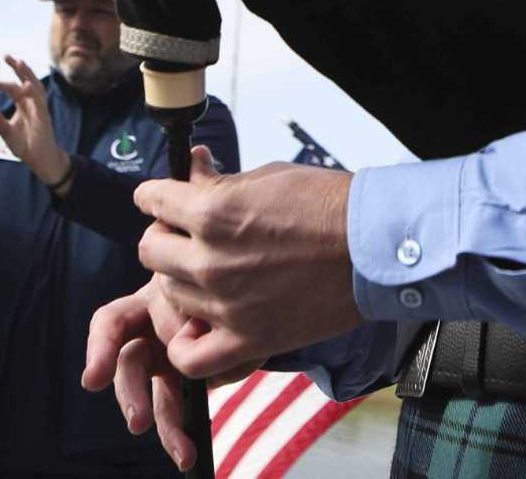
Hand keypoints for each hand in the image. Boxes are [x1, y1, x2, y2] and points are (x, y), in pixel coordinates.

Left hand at [0, 55, 69, 188]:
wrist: (39, 158)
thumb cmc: (25, 144)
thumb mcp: (5, 131)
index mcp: (23, 104)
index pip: (12, 86)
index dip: (2, 80)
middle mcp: (32, 102)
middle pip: (24, 80)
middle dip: (17, 67)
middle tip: (6, 56)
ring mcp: (39, 107)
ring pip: (34, 85)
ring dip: (27, 74)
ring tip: (19, 62)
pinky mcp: (43, 115)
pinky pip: (39, 101)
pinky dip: (34, 91)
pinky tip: (27, 84)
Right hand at [82, 277, 255, 472]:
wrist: (249, 291)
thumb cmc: (228, 283)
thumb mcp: (217, 293)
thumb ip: (202, 317)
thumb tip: (188, 343)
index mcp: (150, 300)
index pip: (113, 322)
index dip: (100, 349)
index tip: (93, 381)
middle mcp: (147, 333)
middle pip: (129, 365)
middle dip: (131, 395)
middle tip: (138, 422)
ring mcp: (161, 360)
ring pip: (153, 397)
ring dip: (165, 424)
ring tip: (182, 452)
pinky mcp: (178, 382)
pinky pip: (172, 409)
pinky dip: (179, 432)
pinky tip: (186, 454)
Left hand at [132, 150, 363, 379]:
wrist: (374, 245)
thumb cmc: (328, 204)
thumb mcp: (267, 176)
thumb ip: (219, 181)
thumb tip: (191, 169)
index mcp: (213, 212)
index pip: (151, 201)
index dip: (156, 195)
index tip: (163, 199)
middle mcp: (211, 260)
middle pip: (151, 251)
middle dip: (165, 236)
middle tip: (187, 235)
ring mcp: (227, 305)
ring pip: (168, 295)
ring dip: (180, 281)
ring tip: (205, 274)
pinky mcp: (249, 339)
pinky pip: (191, 357)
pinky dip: (186, 344)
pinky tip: (199, 324)